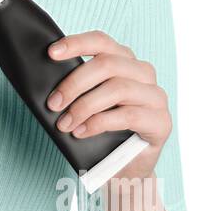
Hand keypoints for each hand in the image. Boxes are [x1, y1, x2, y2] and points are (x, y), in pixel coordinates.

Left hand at [45, 30, 170, 180]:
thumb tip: (48, 79)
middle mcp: (144, 74)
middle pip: (107, 64)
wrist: (124, 169)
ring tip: (65, 123)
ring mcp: (156, 97)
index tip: (51, 53)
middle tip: (53, 103)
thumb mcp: (87, 103)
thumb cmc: (102, 131)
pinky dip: (99, 123)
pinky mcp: (161, 122)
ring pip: (117, 88)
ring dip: (84, 106)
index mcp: (125, 61)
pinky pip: (128, 115)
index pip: (102, 41)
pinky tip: (82, 132)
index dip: (76, 43)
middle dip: (74, 83)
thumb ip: (77, 87)